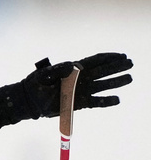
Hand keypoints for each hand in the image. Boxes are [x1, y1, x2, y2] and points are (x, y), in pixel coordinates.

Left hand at [0, 52, 132, 131]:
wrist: (28, 101)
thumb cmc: (35, 85)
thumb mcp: (44, 74)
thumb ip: (58, 69)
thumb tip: (74, 66)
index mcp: (72, 69)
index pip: (94, 61)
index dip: (108, 57)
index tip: (121, 55)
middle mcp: (80, 80)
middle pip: (102, 72)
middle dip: (116, 67)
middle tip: (131, 63)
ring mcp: (80, 91)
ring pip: (102, 86)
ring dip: (116, 82)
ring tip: (129, 78)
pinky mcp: (78, 104)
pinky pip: (95, 102)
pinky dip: (106, 101)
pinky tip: (117, 100)